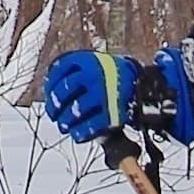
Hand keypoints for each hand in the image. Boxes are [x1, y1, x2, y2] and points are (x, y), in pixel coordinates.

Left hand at [38, 45, 193, 147]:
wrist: (145, 85)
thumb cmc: (111, 78)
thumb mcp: (94, 66)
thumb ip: (72, 73)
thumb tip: (48, 88)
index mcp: (88, 60)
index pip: (59, 70)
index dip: (50, 85)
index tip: (50, 97)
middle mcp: (96, 74)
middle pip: (65, 89)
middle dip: (56, 105)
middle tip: (55, 115)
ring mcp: (105, 93)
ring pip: (76, 109)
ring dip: (66, 120)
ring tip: (64, 125)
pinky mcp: (114, 112)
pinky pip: (92, 126)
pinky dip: (81, 132)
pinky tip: (77, 134)